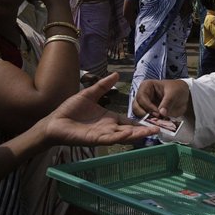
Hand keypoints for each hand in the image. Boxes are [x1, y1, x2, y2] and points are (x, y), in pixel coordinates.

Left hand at [39, 73, 157, 145]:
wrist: (54, 122)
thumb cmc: (70, 110)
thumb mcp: (89, 94)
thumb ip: (103, 86)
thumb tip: (116, 74)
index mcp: (109, 119)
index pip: (129, 122)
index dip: (141, 122)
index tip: (155, 121)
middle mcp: (109, 128)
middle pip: (131, 130)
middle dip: (145, 130)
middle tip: (160, 128)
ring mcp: (103, 135)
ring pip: (124, 136)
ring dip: (137, 135)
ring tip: (151, 132)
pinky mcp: (95, 139)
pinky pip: (110, 139)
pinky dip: (120, 137)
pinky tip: (130, 135)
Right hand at [132, 79, 190, 118]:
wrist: (184, 95)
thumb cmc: (177, 89)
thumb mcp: (174, 93)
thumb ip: (167, 103)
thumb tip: (162, 113)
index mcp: (146, 86)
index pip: (141, 97)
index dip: (148, 106)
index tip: (157, 113)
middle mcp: (142, 95)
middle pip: (136, 107)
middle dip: (145, 114)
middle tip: (156, 119)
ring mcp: (145, 105)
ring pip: (139, 114)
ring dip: (147, 120)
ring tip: (158, 122)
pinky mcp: (149, 113)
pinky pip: (146, 119)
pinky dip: (151, 123)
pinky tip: (158, 124)